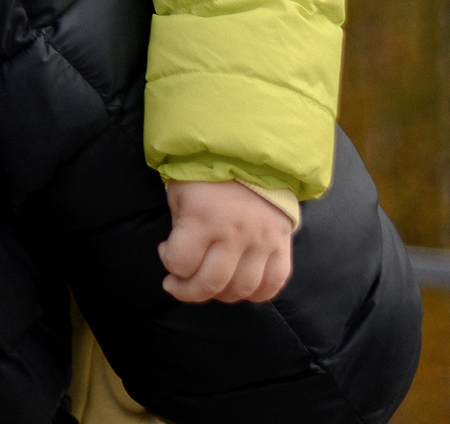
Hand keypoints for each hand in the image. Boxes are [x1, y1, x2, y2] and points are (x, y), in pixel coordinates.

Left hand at [158, 179, 294, 303]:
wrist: (251, 155)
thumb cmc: (207, 175)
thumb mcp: (181, 194)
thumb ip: (180, 228)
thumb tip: (181, 261)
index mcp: (203, 218)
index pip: (180, 262)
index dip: (168, 262)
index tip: (166, 250)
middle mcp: (234, 233)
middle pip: (210, 283)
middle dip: (189, 290)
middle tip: (181, 282)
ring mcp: (261, 240)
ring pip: (241, 288)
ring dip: (220, 294)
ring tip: (210, 283)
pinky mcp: (282, 243)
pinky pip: (274, 282)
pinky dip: (256, 293)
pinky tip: (240, 287)